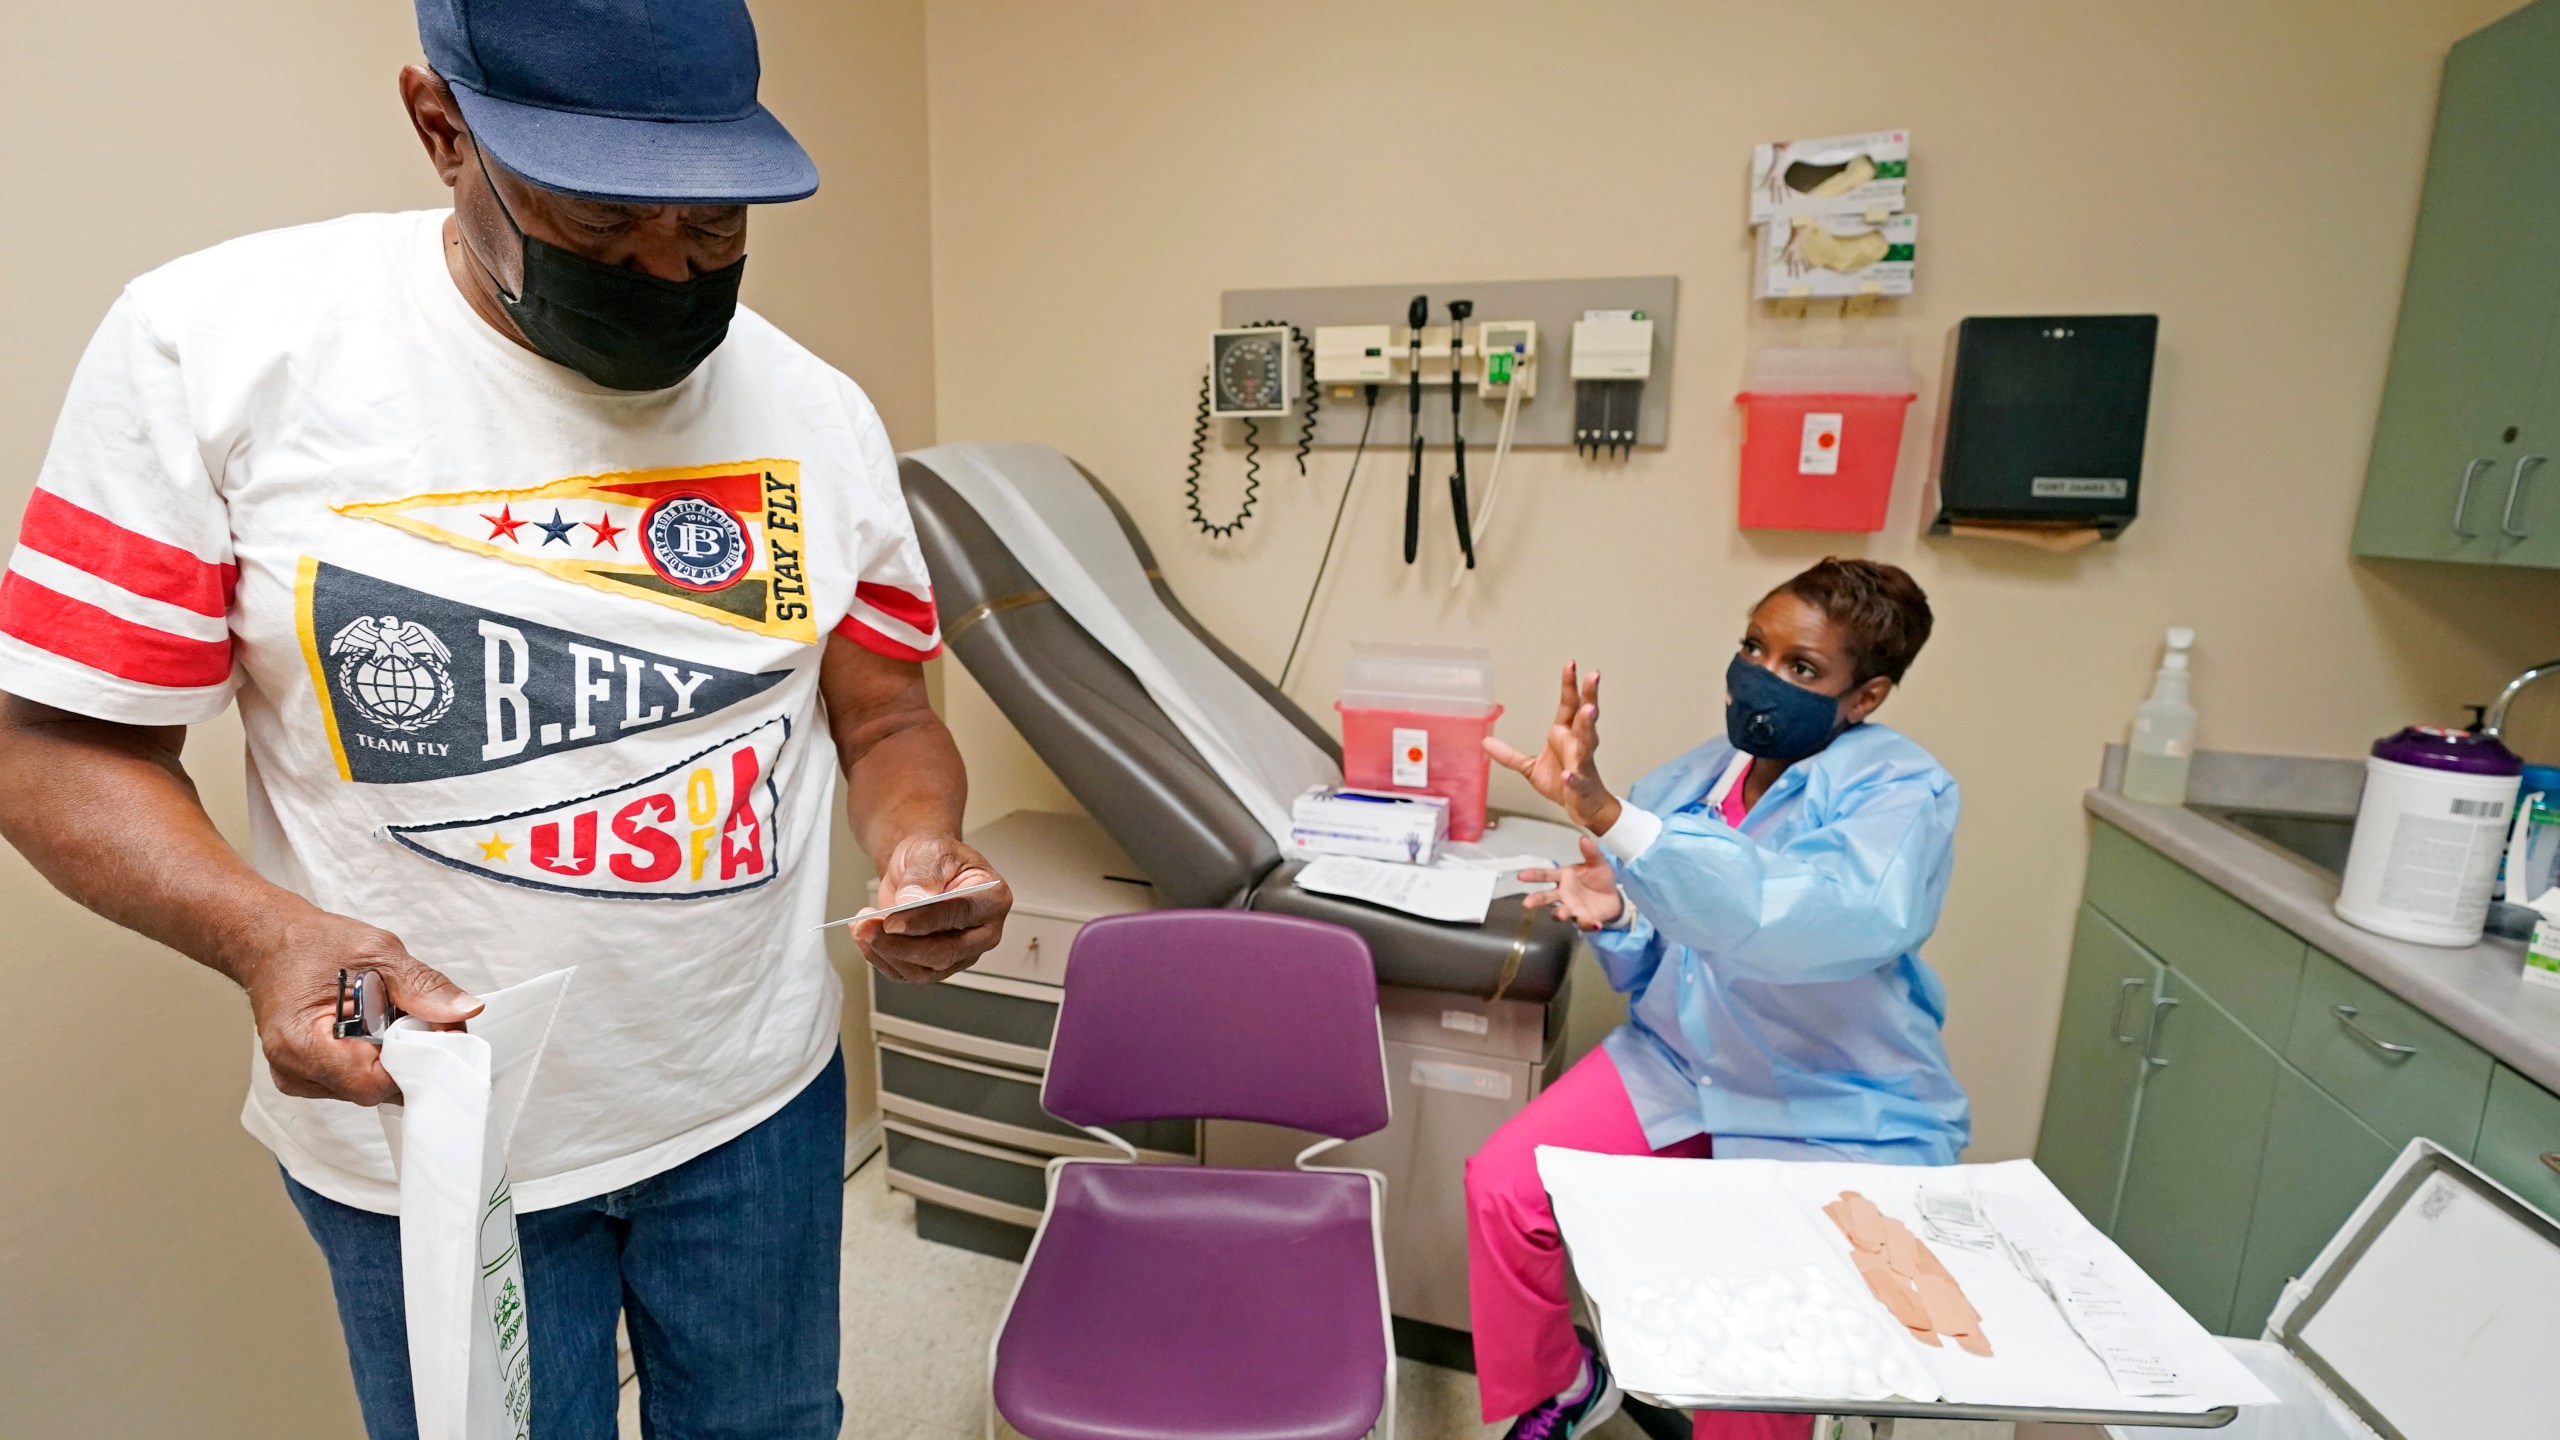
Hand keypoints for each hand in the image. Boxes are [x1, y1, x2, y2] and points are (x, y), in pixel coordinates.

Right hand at [244, 910, 483, 1105]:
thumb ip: (422, 986)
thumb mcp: (376, 952)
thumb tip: (464, 1011)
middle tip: (417, 1017)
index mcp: (301, 1043)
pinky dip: (374, 1056)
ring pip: (368, 1087)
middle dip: (407, 1057)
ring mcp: (299, 1078)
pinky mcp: (307, 1076)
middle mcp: (294, 1071)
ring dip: (391, 1056)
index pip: (374, 1082)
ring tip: (386, 1016)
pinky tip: (370, 1028)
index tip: (436, 1032)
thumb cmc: (311, 944)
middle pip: (374, 1089)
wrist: (267, 941)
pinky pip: (356, 1079)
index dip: (414, 1061)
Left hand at [856, 833, 1010, 983]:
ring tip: (861, 925)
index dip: (926, 921)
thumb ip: (924, 876)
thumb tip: (913, 902)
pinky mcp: (935, 965)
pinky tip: (864, 937)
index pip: (962, 916)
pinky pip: (907, 973)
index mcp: (992, 900)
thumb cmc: (935, 857)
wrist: (921, 866)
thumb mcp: (930, 852)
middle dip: (900, 945)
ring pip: (924, 971)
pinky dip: (880, 959)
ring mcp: (959, 954)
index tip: (893, 921)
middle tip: (867, 927)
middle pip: (944, 953)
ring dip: (886, 953)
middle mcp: (982, 933)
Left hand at [1484, 661, 1621, 833]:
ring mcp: (1582, 763)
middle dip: (1589, 695)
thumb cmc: (1564, 784)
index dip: (1570, 685)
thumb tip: (1486, 741)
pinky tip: (1568, 775)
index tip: (1571, 664)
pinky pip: (1577, 779)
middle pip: (1585, 715)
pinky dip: (1573, 777)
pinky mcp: (1582, 785)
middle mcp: (1577, 744)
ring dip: (1588, 727)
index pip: (1569, 704)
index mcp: (1565, 735)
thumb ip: (1509, 755)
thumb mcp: (1530, 767)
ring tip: (1589, 712)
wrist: (1584, 808)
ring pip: (1588, 741)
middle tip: (1593, 675)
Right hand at [1517, 837, 1625, 930]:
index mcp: (1564, 877)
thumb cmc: (1600, 878)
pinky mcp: (1583, 919)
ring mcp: (1572, 907)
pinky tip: (1594, 922)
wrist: (1614, 896)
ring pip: (1560, 912)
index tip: (1521, 876)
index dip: (1533, 875)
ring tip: (1560, 914)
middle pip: (1546, 897)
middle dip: (1537, 900)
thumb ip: (1591, 853)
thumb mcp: (1598, 863)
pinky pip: (1582, 922)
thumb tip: (1584, 839)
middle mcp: (1563, 893)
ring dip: (1559, 914)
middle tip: (1527, 903)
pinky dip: (1586, 923)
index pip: (1545, 875)